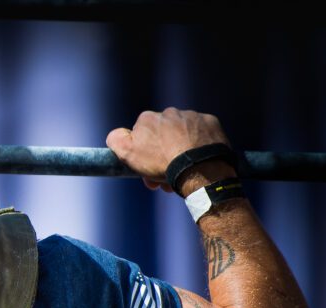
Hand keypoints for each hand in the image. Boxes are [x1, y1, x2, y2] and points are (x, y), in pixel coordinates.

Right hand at [106, 107, 230, 192]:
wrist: (198, 166)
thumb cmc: (161, 162)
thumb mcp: (128, 154)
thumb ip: (116, 140)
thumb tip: (115, 135)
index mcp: (148, 118)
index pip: (141, 135)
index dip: (143, 154)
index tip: (147, 171)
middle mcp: (169, 112)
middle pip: (162, 136)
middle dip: (162, 155)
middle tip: (165, 177)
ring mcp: (192, 116)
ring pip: (182, 135)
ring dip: (180, 151)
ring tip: (183, 171)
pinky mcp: (210, 122)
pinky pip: (202, 133)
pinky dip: (199, 145)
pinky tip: (198, 160)